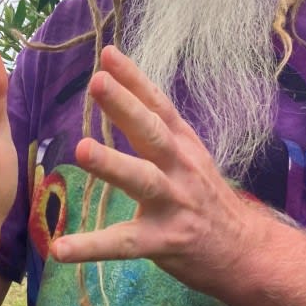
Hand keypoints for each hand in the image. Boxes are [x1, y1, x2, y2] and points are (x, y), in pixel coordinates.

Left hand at [49, 45, 258, 295]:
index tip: (108, 53)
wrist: (245, 252)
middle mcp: (180, 168)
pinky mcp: (164, 240)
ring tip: (83, 150)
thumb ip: (160, 131)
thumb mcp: (191, 157)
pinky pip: (123, 244)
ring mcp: (173, 204)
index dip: (134, 78)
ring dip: (112, 164)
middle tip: (97, 82)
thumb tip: (124, 95)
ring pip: (141, 180)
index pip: (158, 105)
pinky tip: (60, 250)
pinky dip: (91, 247)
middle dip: (125, 107)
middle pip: (152, 133)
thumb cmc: (206, 199)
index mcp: (183, 145)